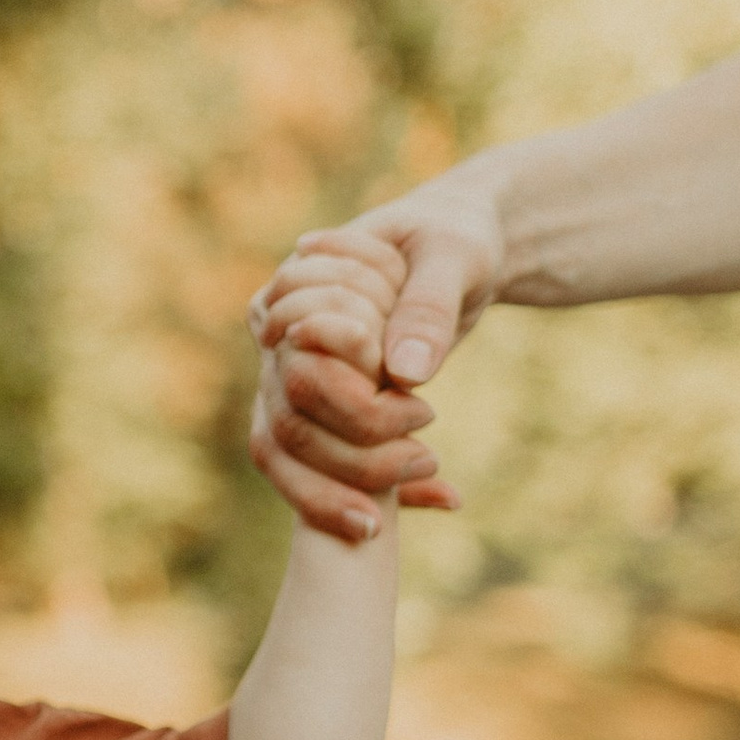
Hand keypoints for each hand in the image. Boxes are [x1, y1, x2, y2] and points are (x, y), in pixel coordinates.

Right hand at [248, 185, 504, 538]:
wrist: (460, 253)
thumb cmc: (452, 238)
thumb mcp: (453, 257)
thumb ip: (427, 306)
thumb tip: (403, 373)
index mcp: (290, 294)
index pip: (295, 369)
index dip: (350, 402)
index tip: (425, 410)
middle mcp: (279, 345)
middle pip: (287, 426)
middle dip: (356, 458)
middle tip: (431, 457)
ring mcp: (295, 381)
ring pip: (290, 457)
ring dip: (355, 485)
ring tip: (438, 483)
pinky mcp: (323, 411)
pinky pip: (322, 467)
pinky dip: (373, 493)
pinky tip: (443, 500)